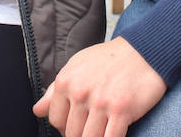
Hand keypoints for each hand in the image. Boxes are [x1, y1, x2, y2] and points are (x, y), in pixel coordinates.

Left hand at [33, 36, 167, 136]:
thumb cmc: (109, 59)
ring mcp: (101, 103)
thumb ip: (54, 90)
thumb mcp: (76, 66)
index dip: (64, 127)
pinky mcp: (122, 111)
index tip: (75, 125)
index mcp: (66, 82)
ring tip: (100, 132)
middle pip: (71, 133)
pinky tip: (111, 134)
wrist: (143, 51)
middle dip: (79, 135)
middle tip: (90, 128)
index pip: (55, 119)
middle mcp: (80, 92)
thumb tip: (37, 110)